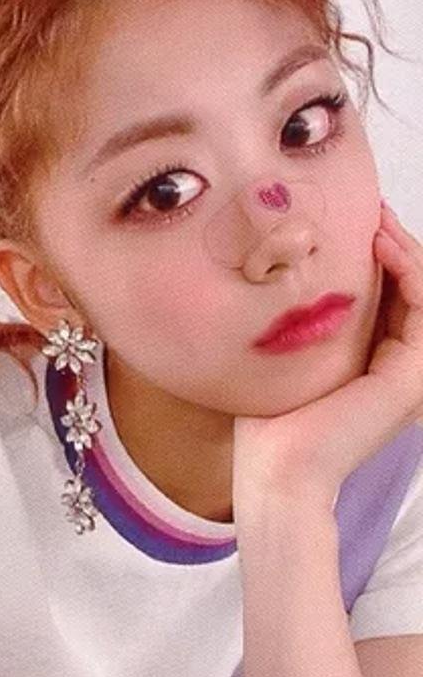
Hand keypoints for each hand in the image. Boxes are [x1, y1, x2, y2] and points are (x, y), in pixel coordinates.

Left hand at [232, 201, 422, 504]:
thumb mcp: (289, 354)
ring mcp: (410, 373)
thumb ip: (305, 320)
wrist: (274, 468)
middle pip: (410, 289)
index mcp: (374, 362)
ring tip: (375, 218)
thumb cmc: (268, 420)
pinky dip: (409, 269)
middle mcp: (397, 366)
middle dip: (393, 243)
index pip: (389, 295)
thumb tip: (284, 271)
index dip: (377, 254)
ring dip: (405, 248)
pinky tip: (381, 244)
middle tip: (368, 207)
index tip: (350, 218)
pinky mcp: (411, 376)